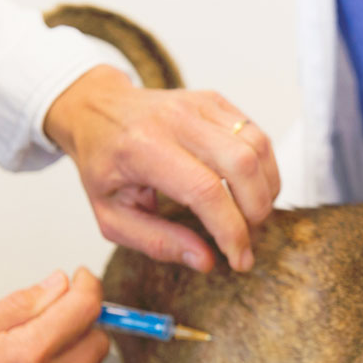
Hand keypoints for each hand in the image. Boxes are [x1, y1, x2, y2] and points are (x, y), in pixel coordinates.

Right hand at [0, 269, 108, 362]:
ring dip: (80, 351)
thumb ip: (21, 303)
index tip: (82, 278)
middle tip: (57, 315)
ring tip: (44, 350)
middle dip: (83, 319)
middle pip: (99, 338)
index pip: (85, 308)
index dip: (88, 284)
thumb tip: (59, 284)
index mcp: (25, 355)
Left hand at [44, 65, 279, 272]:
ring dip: (266, 189)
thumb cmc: (103, 162)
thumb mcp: (112, 216)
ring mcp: (199, 105)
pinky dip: (263, 168)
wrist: (96, 111)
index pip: (205, 191)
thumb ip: (157, 242)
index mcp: (143, 148)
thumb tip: (204, 260)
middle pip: (241, 164)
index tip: (239, 258)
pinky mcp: (215, 102)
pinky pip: (256, 135)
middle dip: (256, 210)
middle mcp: (175, 120)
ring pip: (257, 147)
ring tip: (251, 214)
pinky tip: (250, 189)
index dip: (231, 230)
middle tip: (248, 236)